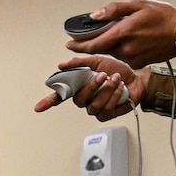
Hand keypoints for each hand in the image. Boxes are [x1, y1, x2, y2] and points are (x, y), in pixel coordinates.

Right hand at [35, 55, 149, 120]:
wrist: (137, 79)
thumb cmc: (118, 70)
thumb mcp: (98, 61)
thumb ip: (79, 62)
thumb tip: (61, 65)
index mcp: (79, 87)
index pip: (59, 96)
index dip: (48, 101)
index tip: (38, 108)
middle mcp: (85, 99)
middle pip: (79, 99)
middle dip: (92, 87)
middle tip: (103, 75)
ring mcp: (95, 108)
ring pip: (95, 104)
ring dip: (107, 90)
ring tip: (116, 79)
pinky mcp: (106, 115)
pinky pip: (106, 109)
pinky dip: (115, 96)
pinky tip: (121, 89)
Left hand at [68, 0, 175, 67]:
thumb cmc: (162, 16)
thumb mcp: (137, 5)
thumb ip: (113, 10)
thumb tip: (94, 16)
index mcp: (122, 33)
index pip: (93, 44)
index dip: (79, 46)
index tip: (69, 44)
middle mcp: (125, 49)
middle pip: (101, 49)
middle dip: (92, 44)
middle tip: (85, 38)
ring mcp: (131, 59)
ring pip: (112, 53)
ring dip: (109, 45)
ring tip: (119, 33)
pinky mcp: (138, 63)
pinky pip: (123, 57)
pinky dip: (121, 50)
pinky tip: (131, 40)